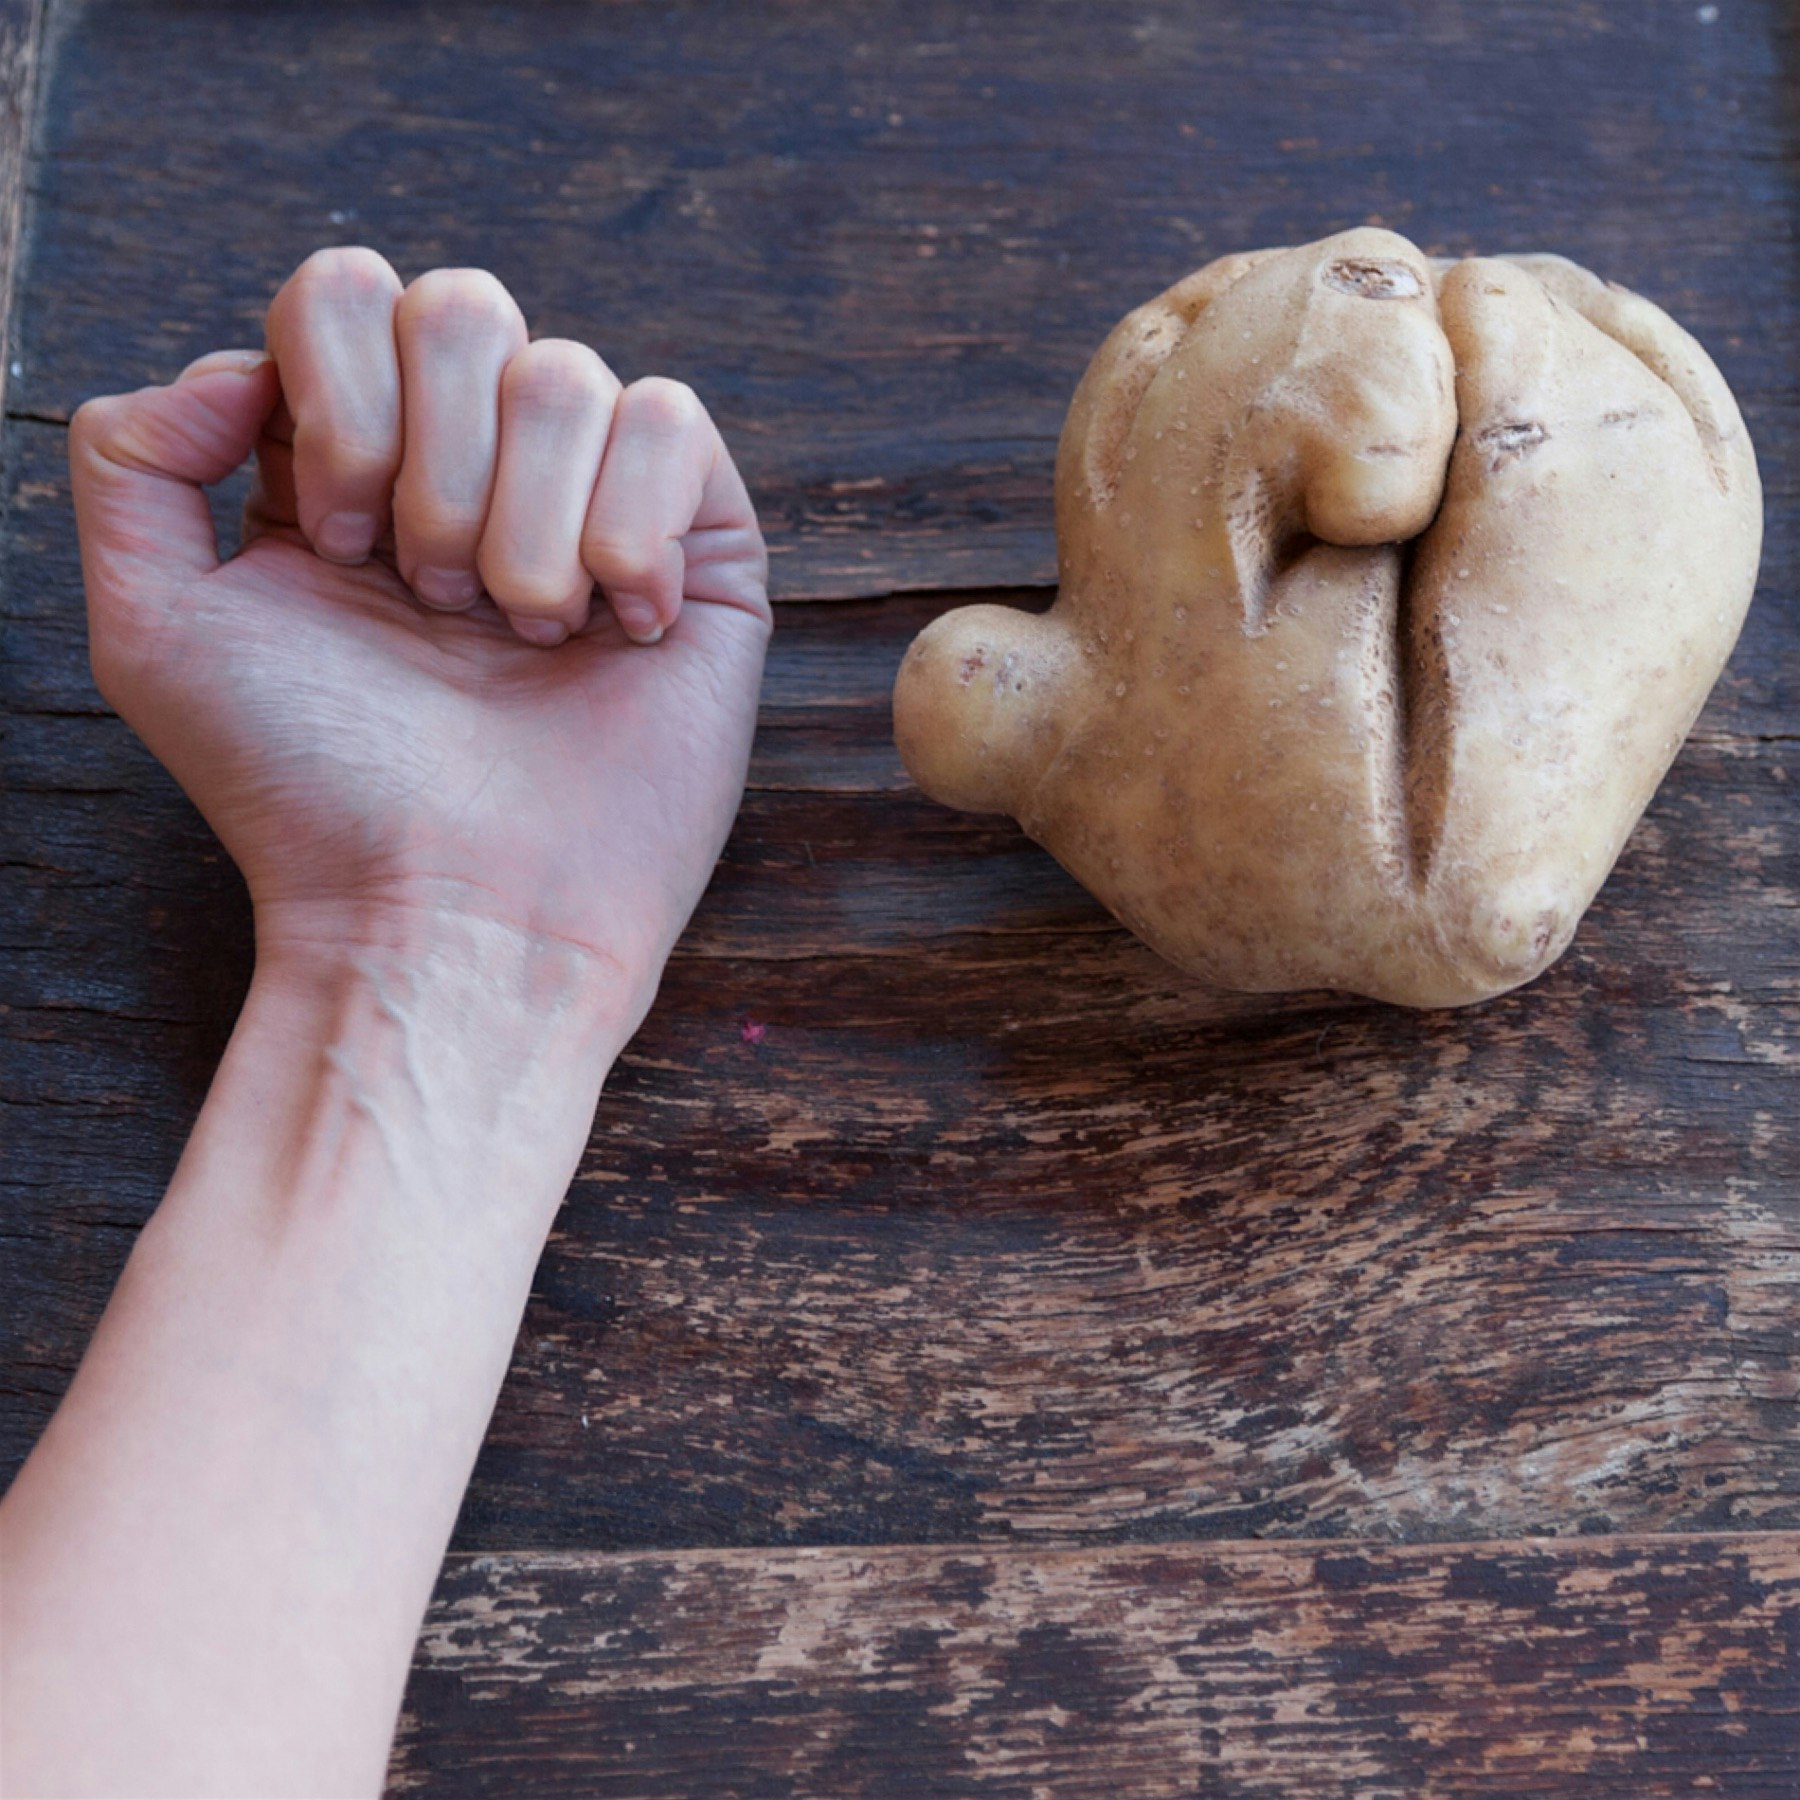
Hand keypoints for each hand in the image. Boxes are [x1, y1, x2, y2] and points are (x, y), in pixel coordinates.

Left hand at [68, 247, 771, 1032]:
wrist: (459, 914)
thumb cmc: (313, 792)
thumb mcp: (156, 627)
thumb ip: (133, 458)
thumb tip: (238, 366)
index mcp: (352, 466)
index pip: (347, 295)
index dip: (336, 401)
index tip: (336, 548)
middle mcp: (476, 469)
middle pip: (463, 305)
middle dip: (433, 468)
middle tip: (434, 607)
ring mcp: (592, 506)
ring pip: (569, 372)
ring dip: (525, 524)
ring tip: (524, 638)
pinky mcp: (702, 551)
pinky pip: (675, 425)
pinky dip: (631, 532)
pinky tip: (620, 630)